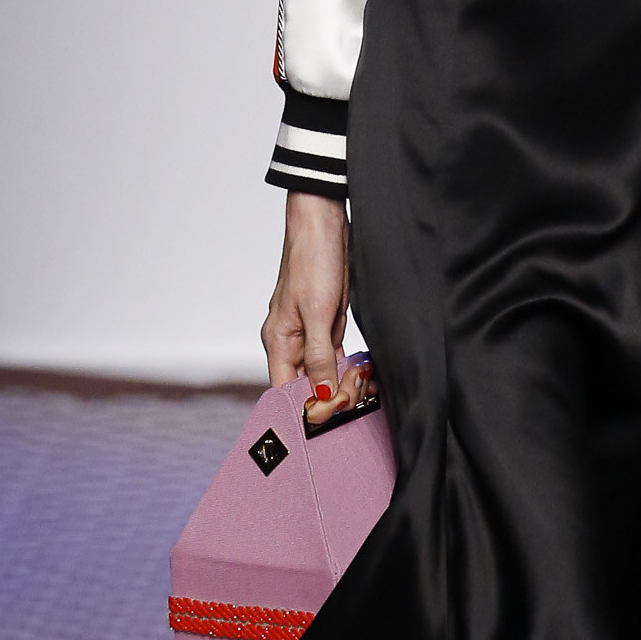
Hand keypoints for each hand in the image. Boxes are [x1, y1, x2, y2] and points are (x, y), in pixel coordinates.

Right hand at [262, 192, 368, 424]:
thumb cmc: (313, 261)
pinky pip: (335, 355)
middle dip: (330, 395)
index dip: (306, 407)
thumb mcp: (319, 313)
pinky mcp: (326, 324)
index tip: (332, 416)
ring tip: (363, 385)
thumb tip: (321, 393)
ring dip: (342, 382)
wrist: (324, 223)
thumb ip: (318, 356)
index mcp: (277, 342)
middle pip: (305, 385)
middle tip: (356, 394)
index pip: (285, 391)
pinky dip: (347, 365)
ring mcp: (308, 333)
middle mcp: (289, 342)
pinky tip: (362, 373)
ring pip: (322, 372)